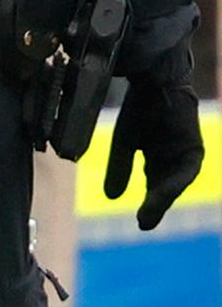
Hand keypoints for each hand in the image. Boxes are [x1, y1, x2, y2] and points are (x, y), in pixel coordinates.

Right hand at [104, 68, 203, 230]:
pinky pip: (187, 172)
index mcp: (157, 155)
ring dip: (164, 199)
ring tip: (149, 214)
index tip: (141, 223)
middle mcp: (174, 158)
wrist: (154, 82)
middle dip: (156, 206)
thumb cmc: (139, 109)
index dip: (149, 204)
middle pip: (165, 188)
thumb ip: (120, 169)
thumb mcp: (124, 143)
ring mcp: (186, 154)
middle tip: (144, 223)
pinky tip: (162, 192)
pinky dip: (174, 183)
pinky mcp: (195, 149)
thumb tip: (111, 198)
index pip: (154, 185)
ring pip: (176, 183)